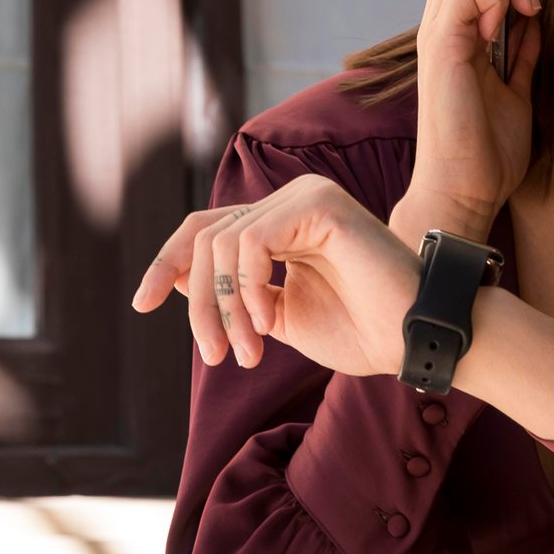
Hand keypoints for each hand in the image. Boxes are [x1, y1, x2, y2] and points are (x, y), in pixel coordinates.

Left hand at [129, 173, 420, 377]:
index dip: (167, 264)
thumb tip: (173, 281)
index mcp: (283, 224)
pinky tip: (266, 321)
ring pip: (221, 241)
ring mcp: (307, 197)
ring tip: (250, 351)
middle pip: (205, 237)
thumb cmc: (361, 331)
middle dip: (198, 304)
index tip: (141, 304)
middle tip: (217, 356)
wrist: (413, 338)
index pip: (206, 230)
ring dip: (224, 309)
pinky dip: (245, 288)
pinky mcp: (319, 204)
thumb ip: (233, 297)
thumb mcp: (277, 317)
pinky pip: (250, 241)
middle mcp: (293, 201)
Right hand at [412, 0, 551, 225]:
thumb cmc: (485, 152)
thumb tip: (533, 20)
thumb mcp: (517, 91)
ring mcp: (437, 33)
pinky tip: (506, 30)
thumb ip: (521, 53)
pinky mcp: (441, 48)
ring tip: (528, 7)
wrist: (464, 193)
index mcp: (458, 30)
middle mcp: (442, 23)